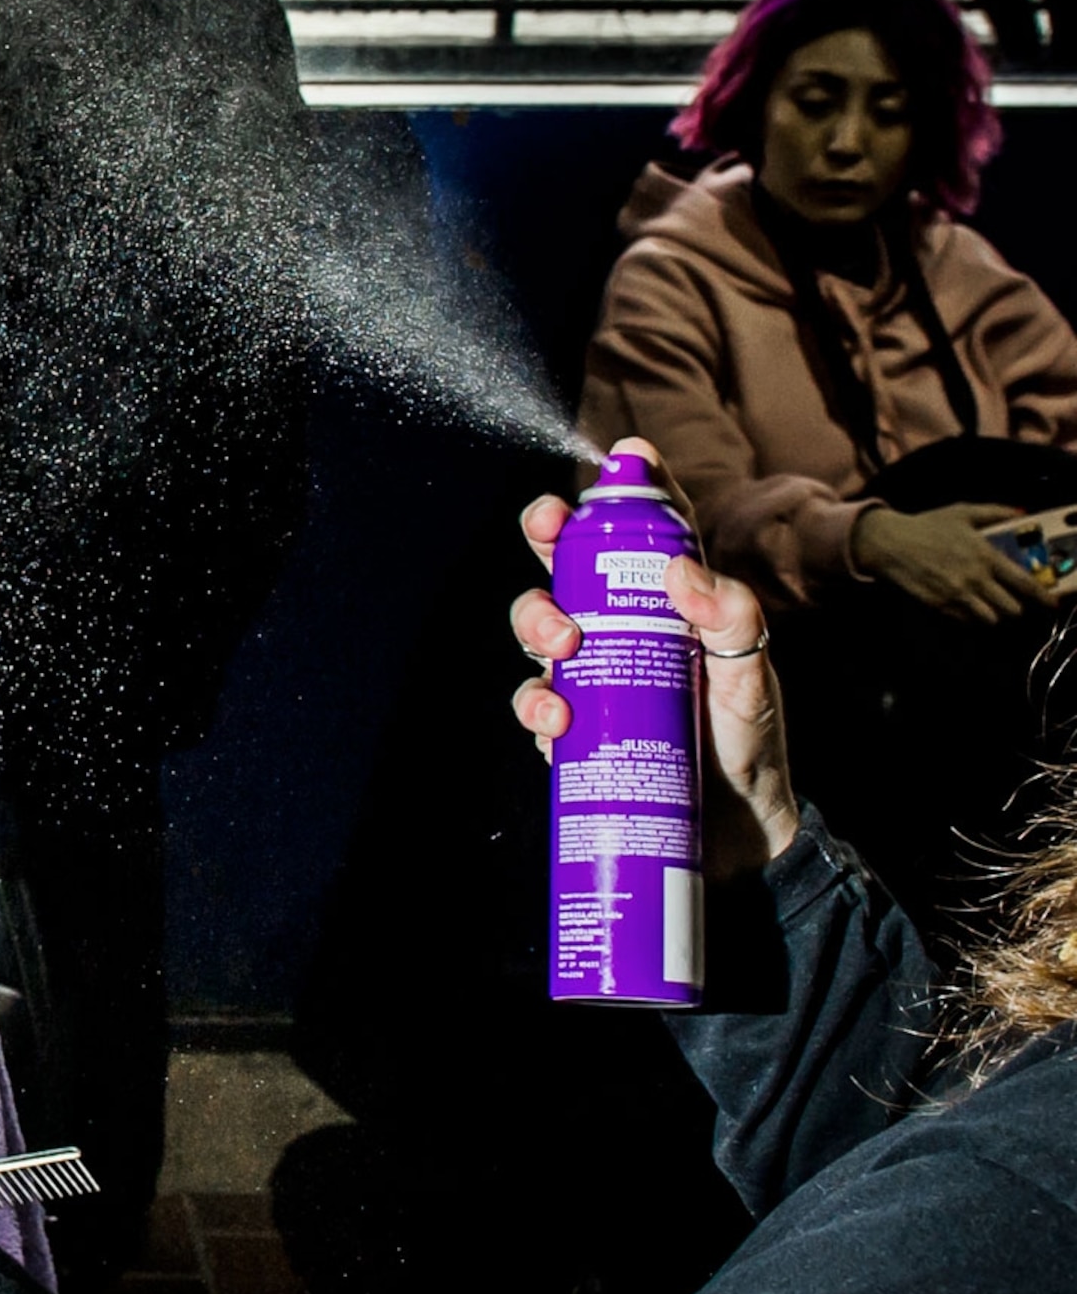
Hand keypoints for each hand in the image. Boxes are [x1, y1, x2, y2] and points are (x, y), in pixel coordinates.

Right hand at [510, 438, 800, 876]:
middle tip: (553, 529)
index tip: (624, 455)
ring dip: (536, 618)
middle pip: (572, 565)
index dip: (630, 487)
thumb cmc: (753, 746)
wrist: (738, 838)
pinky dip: (536, 704)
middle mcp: (626, 634)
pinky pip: (536, 704)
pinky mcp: (573, 732)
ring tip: (563, 644)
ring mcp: (595, 680)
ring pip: (540, 626)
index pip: (647, 532)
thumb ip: (735, 618)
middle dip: (550, 535)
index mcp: (673, 607)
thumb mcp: (756, 677)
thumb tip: (679, 569)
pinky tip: (557, 717)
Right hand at [849, 502, 1050, 624]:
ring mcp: (956, 595)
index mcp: (986, 555)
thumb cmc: (926, 525)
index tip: (1050, 603)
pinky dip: (971, 619)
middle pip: (1011, 609)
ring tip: (990, 609)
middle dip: (1016, 609)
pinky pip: (966, 622)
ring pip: (990, 620)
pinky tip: (968, 609)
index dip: (1043, 597)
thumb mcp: (963, 512)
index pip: (1025, 583)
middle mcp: (975, 579)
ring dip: (994, 616)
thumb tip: (1022, 513)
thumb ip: (995, 512)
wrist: (888, 543)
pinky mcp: (938, 606)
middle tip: (1012, 603)